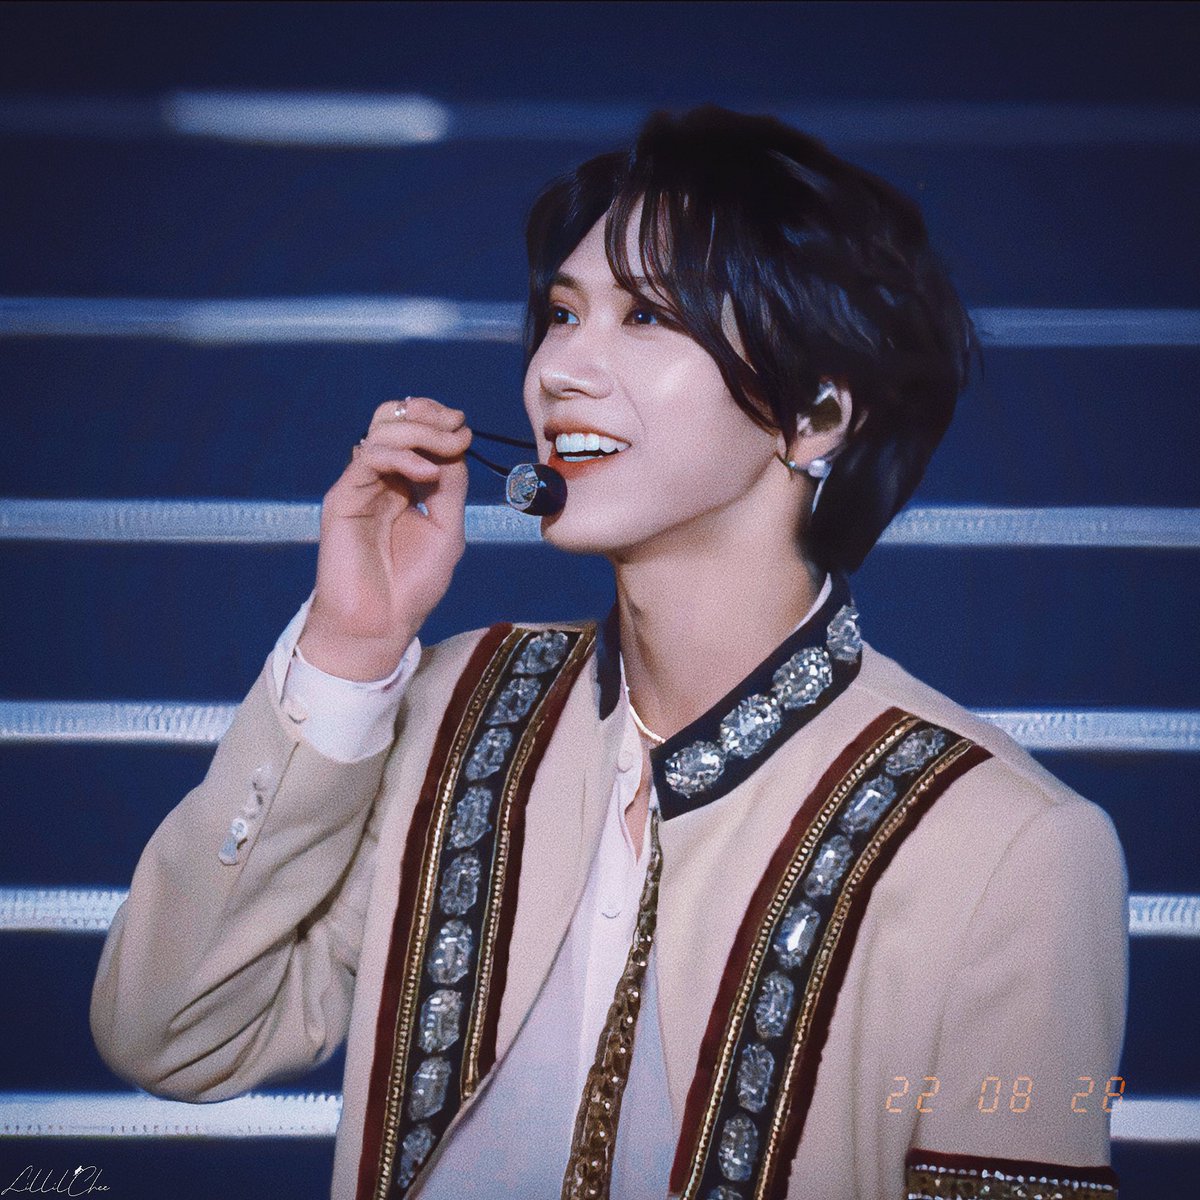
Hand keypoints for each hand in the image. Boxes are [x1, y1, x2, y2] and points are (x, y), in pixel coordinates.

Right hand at [297, 396, 471, 679]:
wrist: (382, 624)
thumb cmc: (413, 585)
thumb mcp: (448, 530)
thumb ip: (451, 487)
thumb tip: (455, 444)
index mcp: (403, 484)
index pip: (413, 431)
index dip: (437, 420)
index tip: (464, 429)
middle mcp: (379, 479)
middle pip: (392, 420)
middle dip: (427, 415)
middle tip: (456, 428)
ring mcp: (360, 487)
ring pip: (381, 433)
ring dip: (420, 432)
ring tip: (447, 449)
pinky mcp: (342, 499)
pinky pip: (368, 459)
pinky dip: (401, 457)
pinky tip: (426, 474)